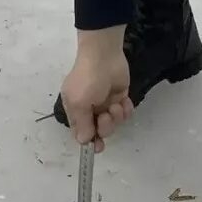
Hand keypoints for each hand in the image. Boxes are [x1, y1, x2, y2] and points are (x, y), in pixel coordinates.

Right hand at [60, 27, 132, 152]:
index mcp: (76, 110)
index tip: (98, 146)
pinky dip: (126, 110)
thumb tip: (84, 141)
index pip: (81, 133)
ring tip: (115, 104)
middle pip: (99, 131)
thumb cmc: (88, 79)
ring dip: (117, 117)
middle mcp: (90, 109)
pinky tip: (124, 101)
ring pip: (114, 123)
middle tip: (106, 115)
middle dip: (105, 127)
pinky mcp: (119, 97)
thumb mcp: (79, 102)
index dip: (90, 142)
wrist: (104, 55)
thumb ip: (82, 124)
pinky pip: (125, 113)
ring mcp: (105, 103)